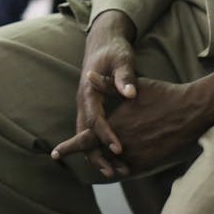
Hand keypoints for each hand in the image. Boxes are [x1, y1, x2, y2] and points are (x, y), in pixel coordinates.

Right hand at [51, 10, 138, 177]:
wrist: (103, 41)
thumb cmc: (114, 50)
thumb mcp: (121, 59)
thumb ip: (124, 77)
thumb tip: (129, 93)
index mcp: (89, 91)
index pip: (95, 119)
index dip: (106, 136)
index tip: (119, 150)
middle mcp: (84, 102)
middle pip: (85, 133)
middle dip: (97, 154)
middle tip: (112, 172)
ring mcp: (87, 106)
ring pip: (86, 135)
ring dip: (97, 154)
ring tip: (114, 173)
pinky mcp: (93, 108)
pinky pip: (92, 132)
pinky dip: (99, 147)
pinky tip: (116, 159)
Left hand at [73, 73, 213, 174]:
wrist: (191, 111)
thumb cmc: (162, 95)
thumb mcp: (135, 88)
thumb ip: (107, 85)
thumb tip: (89, 75)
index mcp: (116, 125)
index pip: (86, 139)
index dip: (69, 146)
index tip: (55, 153)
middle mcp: (123, 144)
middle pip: (97, 155)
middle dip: (86, 155)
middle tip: (69, 156)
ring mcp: (136, 156)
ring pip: (112, 163)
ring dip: (104, 161)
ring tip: (97, 158)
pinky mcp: (148, 163)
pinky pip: (127, 168)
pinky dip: (120, 165)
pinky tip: (116, 161)